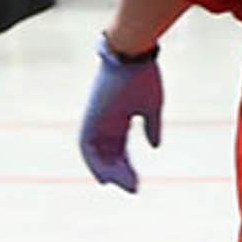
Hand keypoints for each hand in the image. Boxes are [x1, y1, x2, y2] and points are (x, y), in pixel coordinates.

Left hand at [78, 38, 163, 191]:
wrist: (131, 53)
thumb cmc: (143, 75)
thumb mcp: (151, 106)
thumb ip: (151, 127)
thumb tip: (154, 146)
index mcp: (118, 117)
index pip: (119, 148)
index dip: (125, 165)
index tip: (134, 181)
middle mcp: (104, 121)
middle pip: (108, 153)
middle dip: (120, 172)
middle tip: (133, 188)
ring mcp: (96, 119)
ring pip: (97, 154)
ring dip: (109, 172)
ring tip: (125, 186)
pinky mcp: (90, 116)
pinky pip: (86, 146)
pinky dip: (94, 162)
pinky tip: (105, 176)